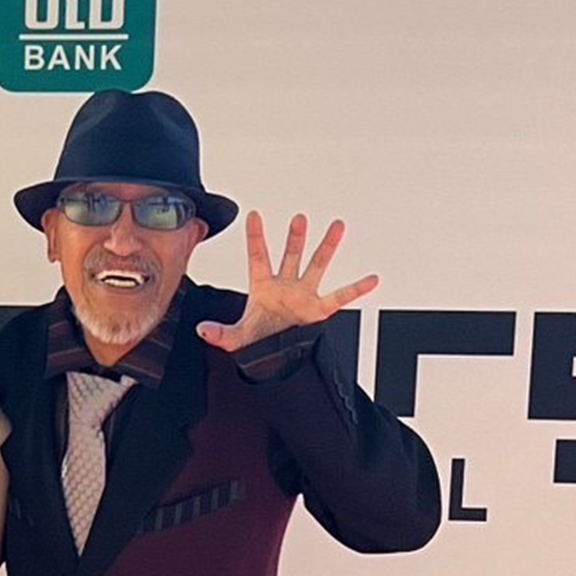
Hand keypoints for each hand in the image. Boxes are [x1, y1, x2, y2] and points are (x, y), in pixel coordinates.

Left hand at [195, 213, 378, 350]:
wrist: (274, 359)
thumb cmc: (256, 344)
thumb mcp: (236, 338)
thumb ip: (220, 333)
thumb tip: (203, 330)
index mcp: (263, 288)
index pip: (258, 258)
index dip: (255, 237)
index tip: (253, 216)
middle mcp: (285, 286)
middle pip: (291, 256)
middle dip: (295, 237)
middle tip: (299, 217)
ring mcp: (303, 296)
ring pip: (317, 265)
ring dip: (327, 246)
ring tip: (337, 226)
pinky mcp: (319, 310)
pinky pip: (341, 297)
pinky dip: (357, 289)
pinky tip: (371, 278)